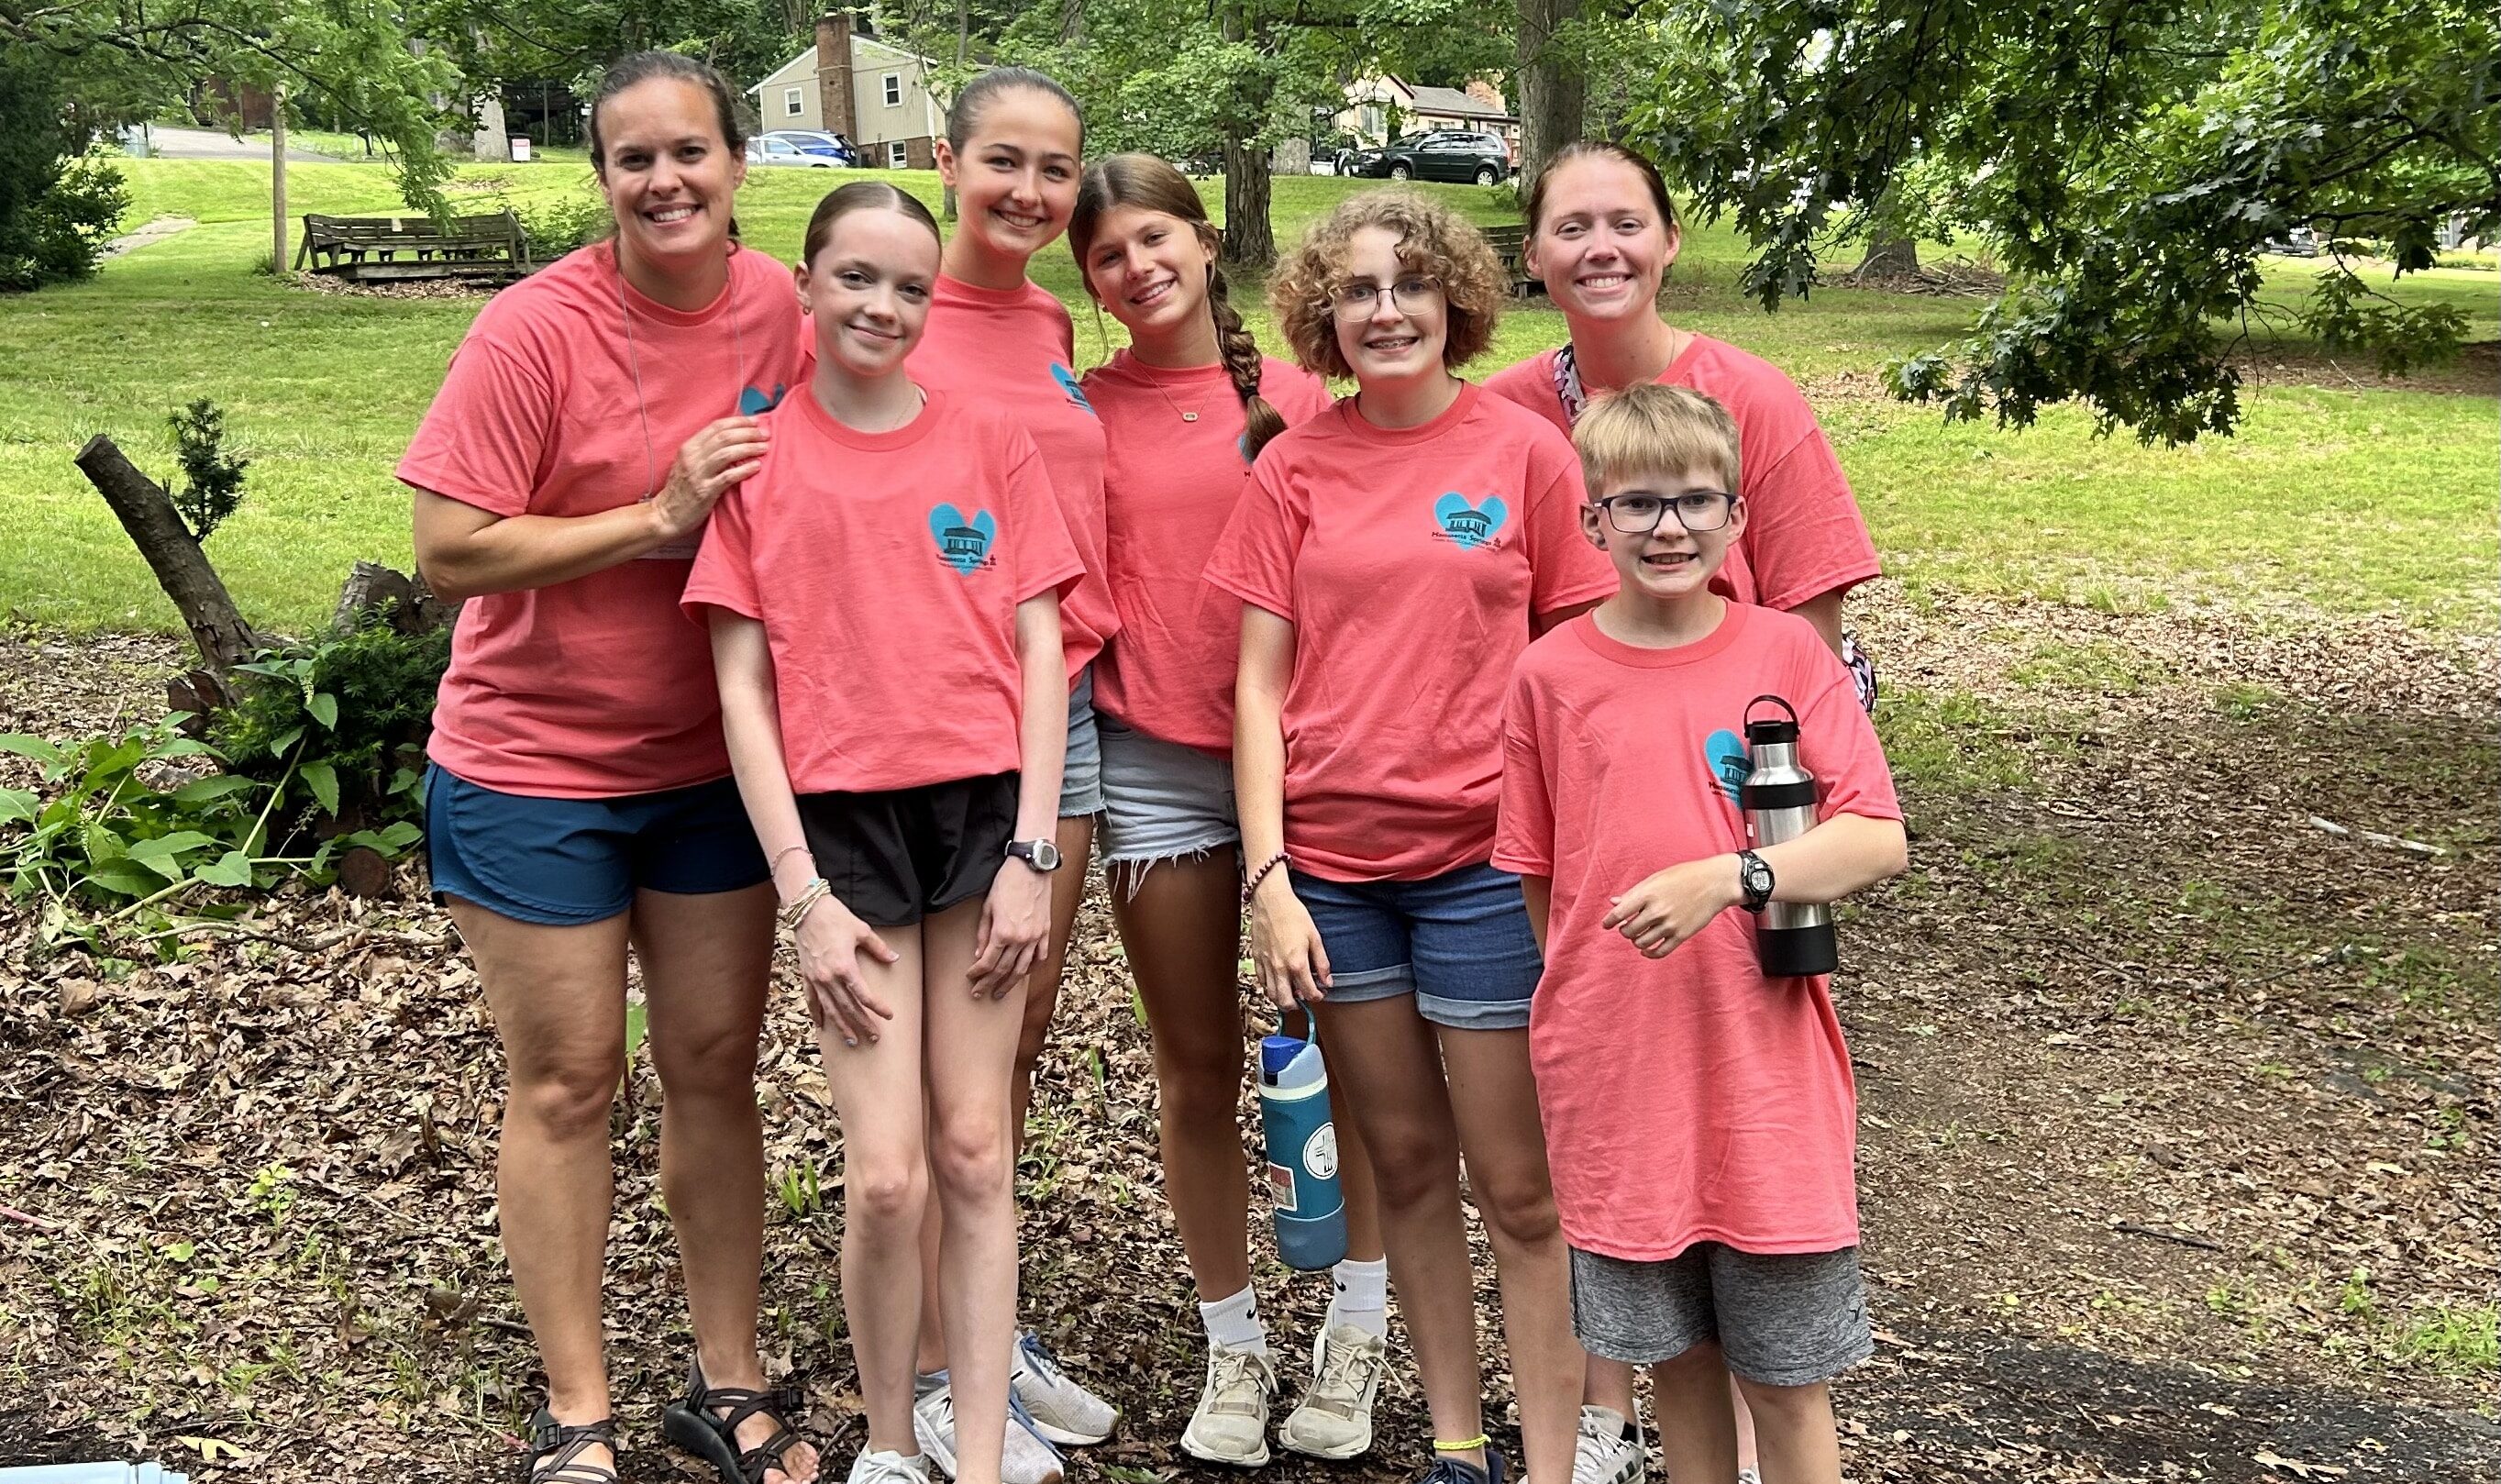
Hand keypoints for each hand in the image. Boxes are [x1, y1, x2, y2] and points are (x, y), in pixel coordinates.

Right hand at [647, 416, 769, 540]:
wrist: (666, 515)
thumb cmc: (682, 489)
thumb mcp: (690, 463)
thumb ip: (707, 450)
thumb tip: (735, 438)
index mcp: (688, 446)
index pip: (716, 426)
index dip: (738, 422)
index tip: (756, 422)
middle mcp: (692, 457)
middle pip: (724, 437)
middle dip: (748, 433)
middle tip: (766, 434)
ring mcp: (698, 474)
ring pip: (727, 453)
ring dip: (749, 448)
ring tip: (765, 448)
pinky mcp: (704, 491)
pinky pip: (728, 477)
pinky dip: (744, 470)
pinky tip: (757, 466)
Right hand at [793, 896, 898, 1045]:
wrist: (806, 909)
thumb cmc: (835, 916)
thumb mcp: (862, 930)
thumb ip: (878, 948)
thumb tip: (894, 958)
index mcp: (845, 967)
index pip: (864, 995)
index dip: (878, 1007)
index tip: (889, 1015)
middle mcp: (829, 977)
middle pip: (848, 1007)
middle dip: (862, 1024)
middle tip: (874, 1038)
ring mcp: (816, 978)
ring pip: (830, 1009)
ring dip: (841, 1026)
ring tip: (852, 1041)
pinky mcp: (806, 975)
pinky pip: (811, 999)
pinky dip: (817, 1013)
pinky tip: (823, 1025)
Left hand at [967, 857, 1048, 998]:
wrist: (1031, 868)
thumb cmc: (1007, 883)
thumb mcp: (987, 907)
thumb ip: (983, 933)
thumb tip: (979, 954)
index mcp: (1003, 933)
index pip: (988, 962)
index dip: (977, 973)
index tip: (970, 978)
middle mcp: (1021, 939)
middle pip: (1003, 970)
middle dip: (989, 984)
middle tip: (980, 994)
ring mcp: (1036, 937)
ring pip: (1022, 969)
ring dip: (1010, 984)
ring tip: (1000, 993)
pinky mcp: (1046, 932)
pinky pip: (1041, 957)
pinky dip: (1032, 968)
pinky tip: (1024, 974)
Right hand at [1247, 875, 1330, 1007]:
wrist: (1271, 900)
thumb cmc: (1293, 914)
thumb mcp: (1315, 937)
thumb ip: (1322, 962)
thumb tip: (1327, 981)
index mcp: (1297, 963)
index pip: (1309, 992)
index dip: (1318, 996)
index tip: (1321, 993)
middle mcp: (1280, 968)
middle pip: (1286, 1001)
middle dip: (1297, 1006)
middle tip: (1304, 1000)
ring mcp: (1266, 965)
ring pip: (1272, 995)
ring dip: (1282, 999)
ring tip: (1291, 994)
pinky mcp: (1256, 959)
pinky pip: (1262, 981)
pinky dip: (1270, 987)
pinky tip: (1278, 981)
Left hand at [1601, 856, 1742, 958]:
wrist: (1715, 883)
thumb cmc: (1684, 876)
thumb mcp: (1656, 879)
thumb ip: (1634, 893)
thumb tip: (1613, 903)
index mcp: (1648, 893)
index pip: (1620, 913)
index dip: (1609, 921)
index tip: (1606, 925)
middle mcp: (1657, 910)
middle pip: (1629, 930)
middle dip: (1624, 930)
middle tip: (1627, 927)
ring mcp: (1670, 924)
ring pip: (1641, 942)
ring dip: (1636, 941)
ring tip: (1638, 935)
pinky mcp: (1682, 935)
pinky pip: (1660, 951)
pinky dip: (1649, 953)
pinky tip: (1646, 950)